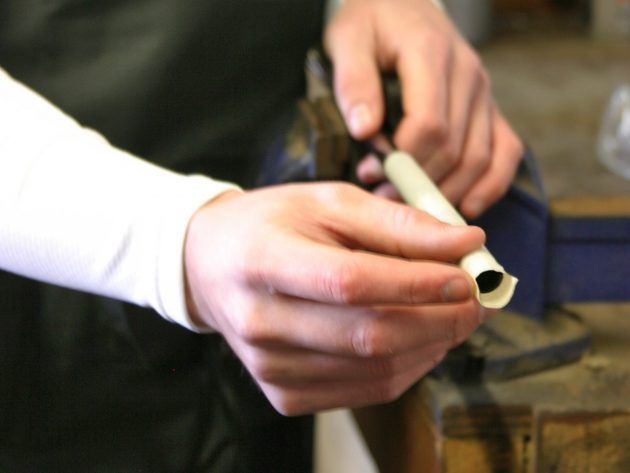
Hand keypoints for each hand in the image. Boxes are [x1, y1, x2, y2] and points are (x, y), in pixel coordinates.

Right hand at [184, 183, 485, 414]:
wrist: (213, 268)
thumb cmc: (272, 225)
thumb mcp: (328, 202)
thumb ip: (395, 223)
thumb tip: (465, 243)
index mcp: (264, 261)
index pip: (350, 282)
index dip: (417, 282)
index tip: (468, 275)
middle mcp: (261, 323)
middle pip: (370, 335)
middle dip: (441, 320)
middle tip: (476, 300)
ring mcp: (270, 367)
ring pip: (376, 370)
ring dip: (432, 345)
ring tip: (451, 315)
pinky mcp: (283, 394)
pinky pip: (365, 390)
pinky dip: (408, 367)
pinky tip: (419, 340)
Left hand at [324, 0, 522, 218]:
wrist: (401, 4)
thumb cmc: (372, 23)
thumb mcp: (349, 41)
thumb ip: (354, 83)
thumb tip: (363, 130)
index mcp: (432, 54)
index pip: (428, 125)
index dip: (403, 161)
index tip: (371, 174)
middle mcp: (467, 75)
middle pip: (453, 148)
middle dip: (418, 182)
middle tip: (383, 197)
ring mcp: (484, 93)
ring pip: (479, 158)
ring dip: (446, 191)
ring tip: (409, 205)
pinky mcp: (490, 108)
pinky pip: (506, 152)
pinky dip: (490, 185)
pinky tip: (464, 206)